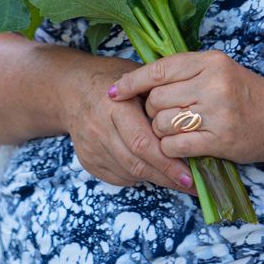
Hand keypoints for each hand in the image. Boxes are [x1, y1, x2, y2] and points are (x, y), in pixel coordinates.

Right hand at [56, 53, 195, 193]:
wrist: (72, 91)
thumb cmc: (113, 80)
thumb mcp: (136, 78)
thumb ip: (158, 97)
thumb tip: (191, 122)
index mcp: (114, 106)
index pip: (142, 142)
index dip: (167, 162)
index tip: (190, 174)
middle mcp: (99, 129)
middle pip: (136, 163)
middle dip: (166, 177)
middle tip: (191, 186)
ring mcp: (91, 148)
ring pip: (128, 173)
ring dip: (156, 180)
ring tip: (179, 182)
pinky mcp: (88, 161)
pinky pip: (119, 177)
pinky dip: (139, 177)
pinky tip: (153, 172)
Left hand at [107, 50, 263, 165]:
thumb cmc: (244, 93)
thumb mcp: (218, 70)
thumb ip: (184, 72)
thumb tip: (141, 83)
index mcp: (209, 61)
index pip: (159, 70)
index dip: (132, 82)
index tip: (114, 91)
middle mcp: (213, 83)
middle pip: (157, 99)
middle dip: (152, 111)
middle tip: (163, 115)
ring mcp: (217, 112)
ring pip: (163, 123)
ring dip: (160, 131)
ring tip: (174, 131)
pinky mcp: (220, 139)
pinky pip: (176, 145)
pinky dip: (170, 148)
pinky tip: (178, 146)